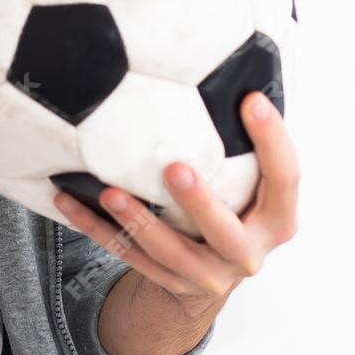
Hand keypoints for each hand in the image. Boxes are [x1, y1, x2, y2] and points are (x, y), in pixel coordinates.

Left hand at [53, 90, 300, 324]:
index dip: (273, 141)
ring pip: (170, 253)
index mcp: (278, 220)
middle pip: (225, 233)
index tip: (252, 100)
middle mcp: (247, 253)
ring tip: (109, 193)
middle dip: (199, 203)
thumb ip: (248, 147)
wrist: (212, 274)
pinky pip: (127, 255)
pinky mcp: (169, 283)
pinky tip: (69, 200)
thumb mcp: (254, 185)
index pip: (284, 179)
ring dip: (138, 223)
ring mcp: (208, 275)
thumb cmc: (234, 210)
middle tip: (173, 168)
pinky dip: (96, 228)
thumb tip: (240, 71)